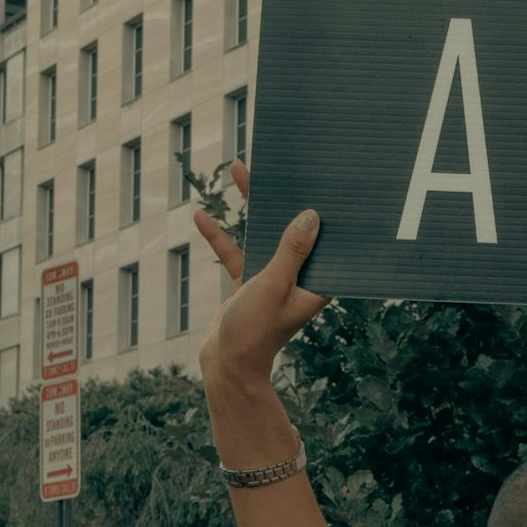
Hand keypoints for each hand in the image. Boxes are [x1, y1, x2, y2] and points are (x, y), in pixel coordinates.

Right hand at [196, 160, 327, 389]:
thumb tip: (310, 216)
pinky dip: (220, 236)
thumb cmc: (255, 332)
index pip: (326, 236)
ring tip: (237, 169)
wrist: (226, 366)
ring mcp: (273, 278)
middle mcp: (300, 276)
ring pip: (263, 232)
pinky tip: (200, 216)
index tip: (324, 176)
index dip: (326, 207)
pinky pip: (236, 251)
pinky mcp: (249, 283)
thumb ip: (290, 251)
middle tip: (278, 159)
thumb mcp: (273, 285)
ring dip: (249, 205)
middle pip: (293, 226)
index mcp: (317, 280)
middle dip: (284, 194)